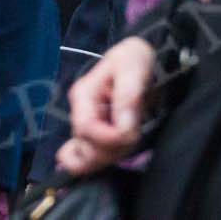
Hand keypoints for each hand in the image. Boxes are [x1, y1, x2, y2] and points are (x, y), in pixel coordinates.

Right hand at [54, 36, 154, 177]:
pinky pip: (89, 156)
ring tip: (132, 136)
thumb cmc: (134, 59)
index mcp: (84, 94)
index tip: (131, 134)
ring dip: (113, 155)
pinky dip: (100, 161)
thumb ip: (127, 96)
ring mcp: (88, 125)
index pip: (86, 128)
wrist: (139, 59)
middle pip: (85, 148)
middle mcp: (81, 113)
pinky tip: (107, 158)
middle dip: (111, 150)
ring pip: (90, 156)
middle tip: (134, 136)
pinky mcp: (96, 134)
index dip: (108, 138)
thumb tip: (122, 129)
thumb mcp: (132, 67)